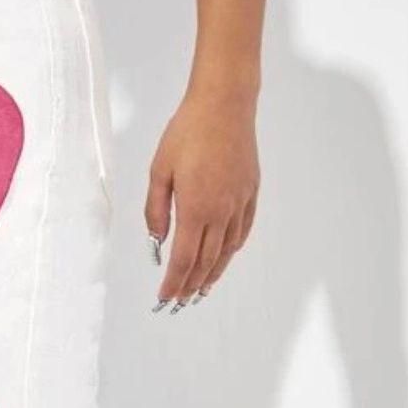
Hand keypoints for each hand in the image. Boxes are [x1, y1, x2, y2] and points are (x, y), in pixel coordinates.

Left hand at [144, 87, 259, 308]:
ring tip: (201, 290)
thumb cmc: (187, 132)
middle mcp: (220, 211)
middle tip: (180, 302)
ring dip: (213, 274)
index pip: (183, 258)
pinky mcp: (250, 192)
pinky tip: (224, 258)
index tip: (164, 297)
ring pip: (226, 250)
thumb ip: (156, 210)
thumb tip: (157, 240)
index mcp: (195, 208)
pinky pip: (242, 231)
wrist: (224, 104)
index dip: (173, 282)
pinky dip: (232, 250)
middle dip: (191, 285)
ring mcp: (239, 203)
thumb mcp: (159, 170)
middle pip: (206, 261)